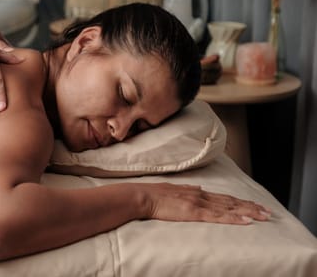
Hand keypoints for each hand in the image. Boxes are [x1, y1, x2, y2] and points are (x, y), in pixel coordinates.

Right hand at [142, 183, 270, 224]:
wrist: (142, 196)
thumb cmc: (153, 195)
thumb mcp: (173, 190)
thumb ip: (187, 190)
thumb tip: (198, 189)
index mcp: (196, 192)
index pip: (223, 197)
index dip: (240, 201)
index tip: (254, 205)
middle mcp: (201, 196)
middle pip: (231, 202)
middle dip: (250, 207)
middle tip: (268, 212)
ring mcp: (199, 203)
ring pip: (229, 209)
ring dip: (248, 212)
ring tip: (263, 216)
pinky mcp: (194, 212)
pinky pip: (218, 217)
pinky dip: (234, 219)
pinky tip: (247, 221)